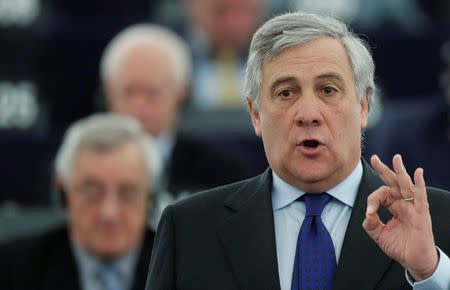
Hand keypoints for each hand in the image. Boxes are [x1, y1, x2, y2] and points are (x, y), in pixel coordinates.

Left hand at [362, 154, 438, 280]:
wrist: (414, 262)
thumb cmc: (399, 247)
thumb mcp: (378, 235)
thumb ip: (370, 224)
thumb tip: (368, 214)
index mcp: (393, 206)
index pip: (381, 194)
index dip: (373, 200)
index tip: (370, 213)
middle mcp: (403, 203)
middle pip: (393, 182)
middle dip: (383, 169)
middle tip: (374, 158)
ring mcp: (413, 207)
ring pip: (406, 185)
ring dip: (400, 171)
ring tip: (396, 158)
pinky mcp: (421, 214)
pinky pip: (421, 196)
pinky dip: (419, 184)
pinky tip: (418, 172)